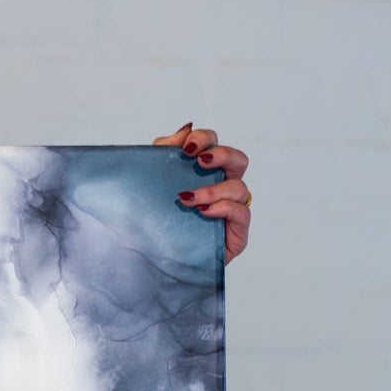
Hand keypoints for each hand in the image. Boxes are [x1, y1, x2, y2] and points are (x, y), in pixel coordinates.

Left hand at [153, 123, 250, 263]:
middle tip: (200, 162)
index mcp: (205, 173)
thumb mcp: (153, 181)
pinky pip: (242, 213)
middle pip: (238, 160)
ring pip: (240, 188)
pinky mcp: (235, 234)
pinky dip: (223, 208)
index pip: (214, 145)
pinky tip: (202, 212)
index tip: (186, 149)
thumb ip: (166, 151)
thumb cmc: (154, 220)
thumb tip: (186, 129)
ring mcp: (232, 211)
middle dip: (222, 155)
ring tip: (188, 199)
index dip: (205, 140)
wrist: (148, 261)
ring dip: (213, 190)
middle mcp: (222, 188)